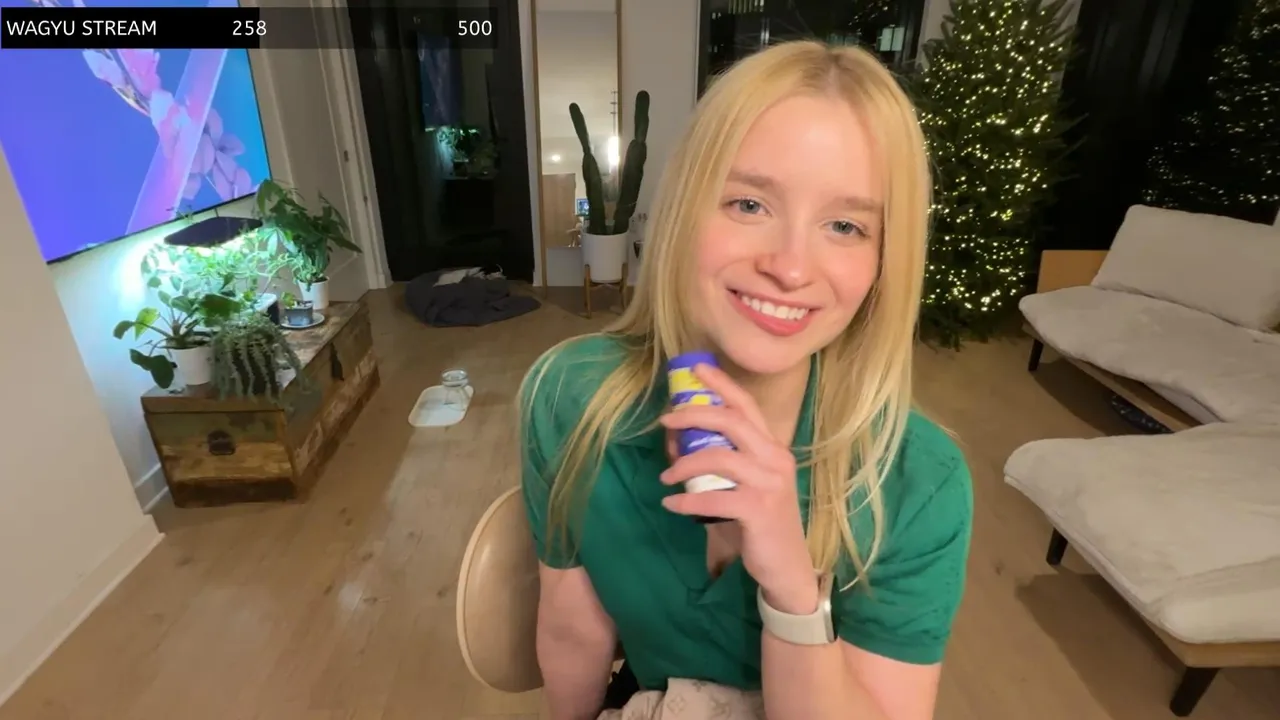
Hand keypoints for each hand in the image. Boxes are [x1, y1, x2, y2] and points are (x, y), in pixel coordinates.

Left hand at [659, 364, 820, 614]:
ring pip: (718, 458)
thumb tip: (674, 442)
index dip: (723, 384)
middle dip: (694, 415)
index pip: (747, 406)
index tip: (697, 368)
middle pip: (731, 422)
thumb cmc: (760, 523)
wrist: (786, 566)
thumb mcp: (742, 486)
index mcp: (773, 448)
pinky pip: (713, 499)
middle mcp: (775, 459)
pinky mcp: (759, 510)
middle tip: (666, 420)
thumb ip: (716, 464)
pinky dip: (686, 502)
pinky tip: (671, 504)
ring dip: (684, 463)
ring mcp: (769, 484)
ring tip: (666, 476)